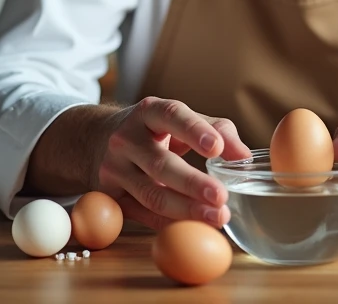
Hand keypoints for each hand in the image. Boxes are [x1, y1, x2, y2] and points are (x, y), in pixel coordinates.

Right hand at [95, 97, 250, 229]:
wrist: (94, 140)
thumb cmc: (151, 130)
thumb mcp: (179, 120)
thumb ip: (217, 131)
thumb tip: (244, 158)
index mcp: (148, 112)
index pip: (171, 116)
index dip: (194, 131)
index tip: (216, 149)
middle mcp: (126, 138)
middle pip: (161, 164)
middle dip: (193, 183)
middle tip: (221, 196)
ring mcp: (113, 168)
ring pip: (151, 193)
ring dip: (186, 209)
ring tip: (217, 217)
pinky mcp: (108, 195)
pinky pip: (142, 213)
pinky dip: (170, 222)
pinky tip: (193, 226)